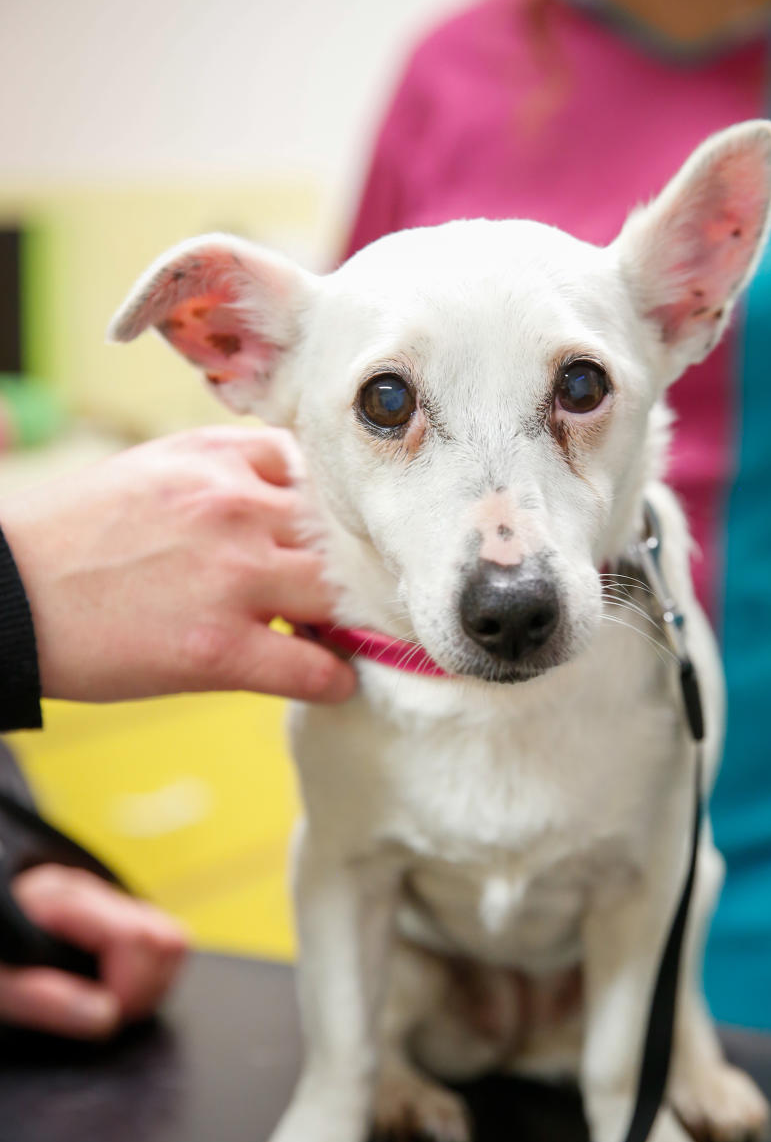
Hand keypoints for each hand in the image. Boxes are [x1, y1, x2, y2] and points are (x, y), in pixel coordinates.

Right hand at [0, 426, 355, 704]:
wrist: (2, 594)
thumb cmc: (71, 536)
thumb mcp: (152, 469)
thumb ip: (225, 473)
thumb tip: (288, 498)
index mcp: (219, 458)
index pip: (321, 476)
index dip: (336, 518)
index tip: (344, 546)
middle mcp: (236, 508)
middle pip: (344, 537)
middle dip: (358, 569)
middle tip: (363, 598)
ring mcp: (233, 578)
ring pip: (341, 598)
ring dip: (353, 623)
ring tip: (346, 639)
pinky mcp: (219, 649)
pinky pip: (314, 669)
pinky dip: (333, 680)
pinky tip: (330, 682)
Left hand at [0, 865, 187, 1038]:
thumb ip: (42, 999)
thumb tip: (106, 1018)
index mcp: (62, 900)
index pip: (140, 939)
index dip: (130, 990)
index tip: (102, 1018)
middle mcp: (89, 892)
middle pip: (166, 938)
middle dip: (145, 989)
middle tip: (104, 1014)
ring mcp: (102, 901)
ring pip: (170, 937)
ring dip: (151, 981)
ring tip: (109, 1003)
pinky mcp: (109, 917)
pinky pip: (157, 940)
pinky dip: (146, 973)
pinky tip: (111, 988)